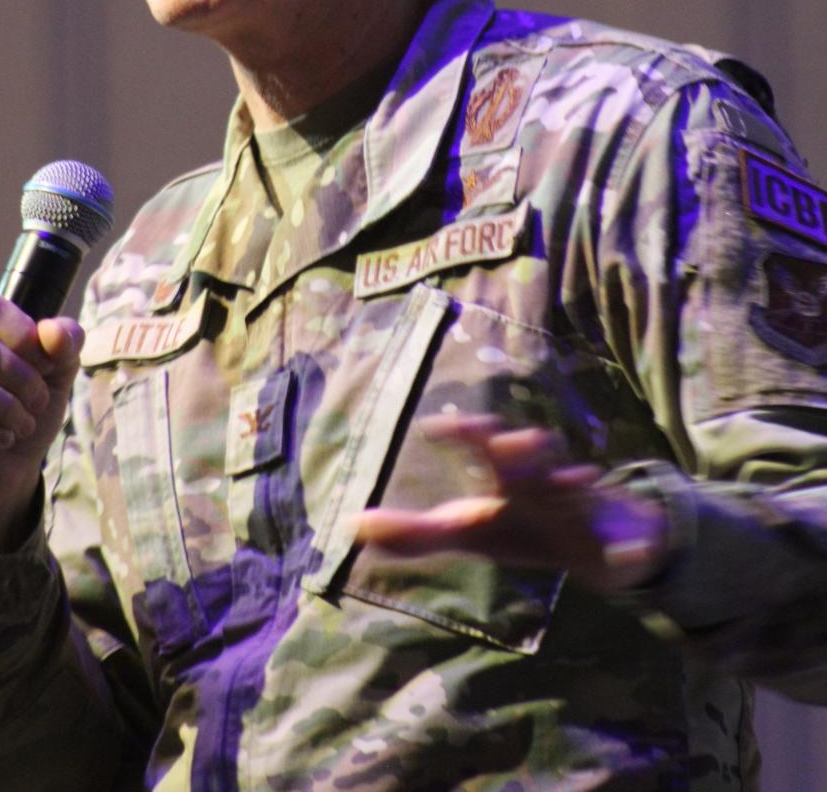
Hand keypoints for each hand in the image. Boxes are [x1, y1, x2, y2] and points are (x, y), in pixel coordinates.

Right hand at [0, 292, 84, 551]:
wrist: (9, 467)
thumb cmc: (26, 403)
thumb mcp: (58, 370)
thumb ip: (65, 341)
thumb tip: (51, 330)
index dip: (24, 337)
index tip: (47, 365)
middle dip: (20, 378)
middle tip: (38, 401)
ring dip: (4, 407)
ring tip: (23, 423)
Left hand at [353, 415, 670, 595]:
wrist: (595, 542)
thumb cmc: (521, 525)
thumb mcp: (469, 533)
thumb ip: (415, 534)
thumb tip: (353, 526)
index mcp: (507, 478)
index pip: (483, 447)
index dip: (465, 435)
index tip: (437, 426)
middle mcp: (545, 480)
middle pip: (533, 457)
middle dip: (522, 449)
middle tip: (509, 442)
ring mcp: (584, 504)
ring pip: (579, 487)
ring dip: (575, 483)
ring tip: (576, 480)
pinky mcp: (618, 534)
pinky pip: (625, 537)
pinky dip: (626, 543)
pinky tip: (624, 553)